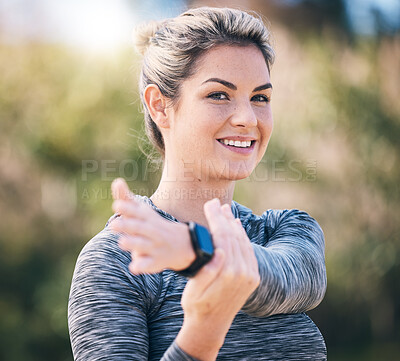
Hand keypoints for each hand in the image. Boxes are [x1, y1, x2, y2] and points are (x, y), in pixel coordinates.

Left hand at [109, 178, 194, 273]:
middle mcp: (152, 231)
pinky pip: (149, 264)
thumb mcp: (143, 211)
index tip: (116, 205)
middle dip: (128, 226)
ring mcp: (154, 246)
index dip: (128, 208)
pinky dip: (143, 265)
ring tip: (121, 242)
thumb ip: (127, 198)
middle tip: (113, 225)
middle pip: (140, 228)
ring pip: (143, 245)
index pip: (137, 212)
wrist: (182, 245)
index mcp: (147, 217)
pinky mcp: (155, 262)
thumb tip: (116, 181)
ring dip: (133, 244)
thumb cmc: (153, 225)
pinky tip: (134, 267)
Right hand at [176, 198, 259, 359]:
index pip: (223, 237)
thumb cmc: (197, 306)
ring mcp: (251, 274)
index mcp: (228, 274)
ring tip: (224, 210)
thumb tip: (219, 251)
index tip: (209, 204)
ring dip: (234, 223)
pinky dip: (243, 236)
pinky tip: (236, 226)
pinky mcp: (253, 276)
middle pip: (234, 236)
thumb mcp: (194, 291)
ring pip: (243, 241)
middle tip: (214, 203)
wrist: (211, 326)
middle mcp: (244, 273)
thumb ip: (207, 272)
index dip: (216, 218)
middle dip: (223, 217)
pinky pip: (249, 250)